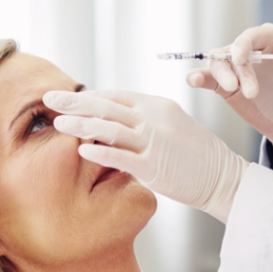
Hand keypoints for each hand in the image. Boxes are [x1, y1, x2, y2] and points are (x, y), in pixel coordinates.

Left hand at [42, 89, 247, 222]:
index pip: (115, 95)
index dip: (89, 95)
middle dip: (74, 102)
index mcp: (157, 105)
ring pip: (109, 129)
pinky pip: (121, 158)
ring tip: (57, 123)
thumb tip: (112, 115)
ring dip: (80, 125)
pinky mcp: (155, 167)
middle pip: (106, 106)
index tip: (68, 97)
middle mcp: (154, 119)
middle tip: (49, 98)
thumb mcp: (172, 123)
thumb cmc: (195, 152)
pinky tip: (80, 150)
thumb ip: (144, 117)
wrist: (223, 177)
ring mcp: (154, 142)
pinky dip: (99, 153)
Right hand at [186, 23, 272, 142]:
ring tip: (230, 89)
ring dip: (220, 75)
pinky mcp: (223, 84)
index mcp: (270, 39)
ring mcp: (234, 67)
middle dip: (238, 70)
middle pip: (233, 50)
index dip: (243, 44)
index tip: (240, 60)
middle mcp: (249, 49)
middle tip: (251, 93)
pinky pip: (207, 77)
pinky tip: (192, 80)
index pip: (252, 36)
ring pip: (218, 63)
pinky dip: (198, 77)